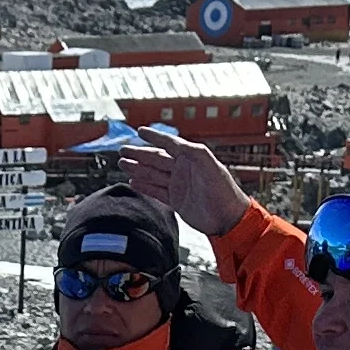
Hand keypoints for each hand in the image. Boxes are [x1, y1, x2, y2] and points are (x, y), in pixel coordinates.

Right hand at [115, 128, 252, 236]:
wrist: (228, 218)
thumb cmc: (222, 189)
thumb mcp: (209, 165)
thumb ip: (193, 151)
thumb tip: (175, 143)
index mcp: (191, 158)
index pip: (169, 143)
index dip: (155, 137)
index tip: (140, 131)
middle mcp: (183, 170)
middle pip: (156, 158)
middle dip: (139, 154)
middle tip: (122, 150)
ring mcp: (179, 185)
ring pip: (153, 174)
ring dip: (138, 168)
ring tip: (122, 163)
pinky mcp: (176, 201)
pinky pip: (156, 191)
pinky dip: (144, 186)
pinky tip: (133, 181)